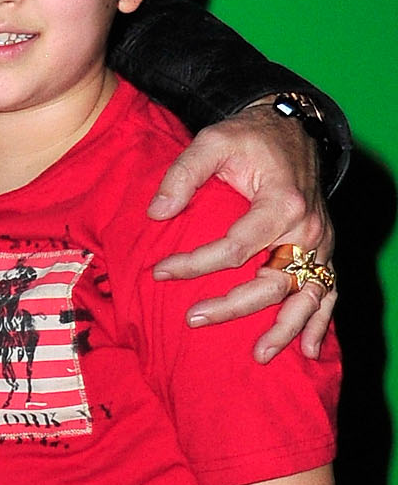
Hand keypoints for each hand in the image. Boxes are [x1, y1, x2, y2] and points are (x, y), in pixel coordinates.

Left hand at [147, 108, 334, 361]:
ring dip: (285, 329)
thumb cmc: (250, 138)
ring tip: (260, 355)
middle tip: (192, 318)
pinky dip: (321, 322)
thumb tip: (156, 213)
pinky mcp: (325, 252)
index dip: (195, 264)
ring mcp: (322, 244)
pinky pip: (329, 292)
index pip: (235, 247)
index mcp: (282, 202)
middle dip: (232, 306)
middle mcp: (309, 229)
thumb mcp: (213, 140)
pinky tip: (309, 350)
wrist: (294, 129)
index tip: (160, 272)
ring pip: (307, 296)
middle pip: (272, 282)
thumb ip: (184, 173)